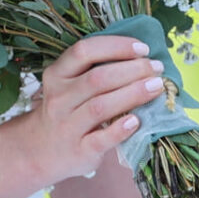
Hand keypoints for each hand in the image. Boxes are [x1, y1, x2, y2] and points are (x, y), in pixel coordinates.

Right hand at [24, 34, 167, 188]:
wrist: (42, 151)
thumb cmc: (68, 111)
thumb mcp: (69, 85)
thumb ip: (95, 70)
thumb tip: (142, 57)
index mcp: (57, 75)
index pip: (83, 51)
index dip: (116, 46)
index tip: (143, 49)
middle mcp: (59, 99)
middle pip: (97, 79)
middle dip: (132, 70)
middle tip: (156, 68)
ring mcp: (67, 126)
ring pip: (100, 107)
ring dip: (133, 94)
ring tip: (156, 87)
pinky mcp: (80, 151)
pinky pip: (101, 139)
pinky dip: (120, 129)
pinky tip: (137, 121)